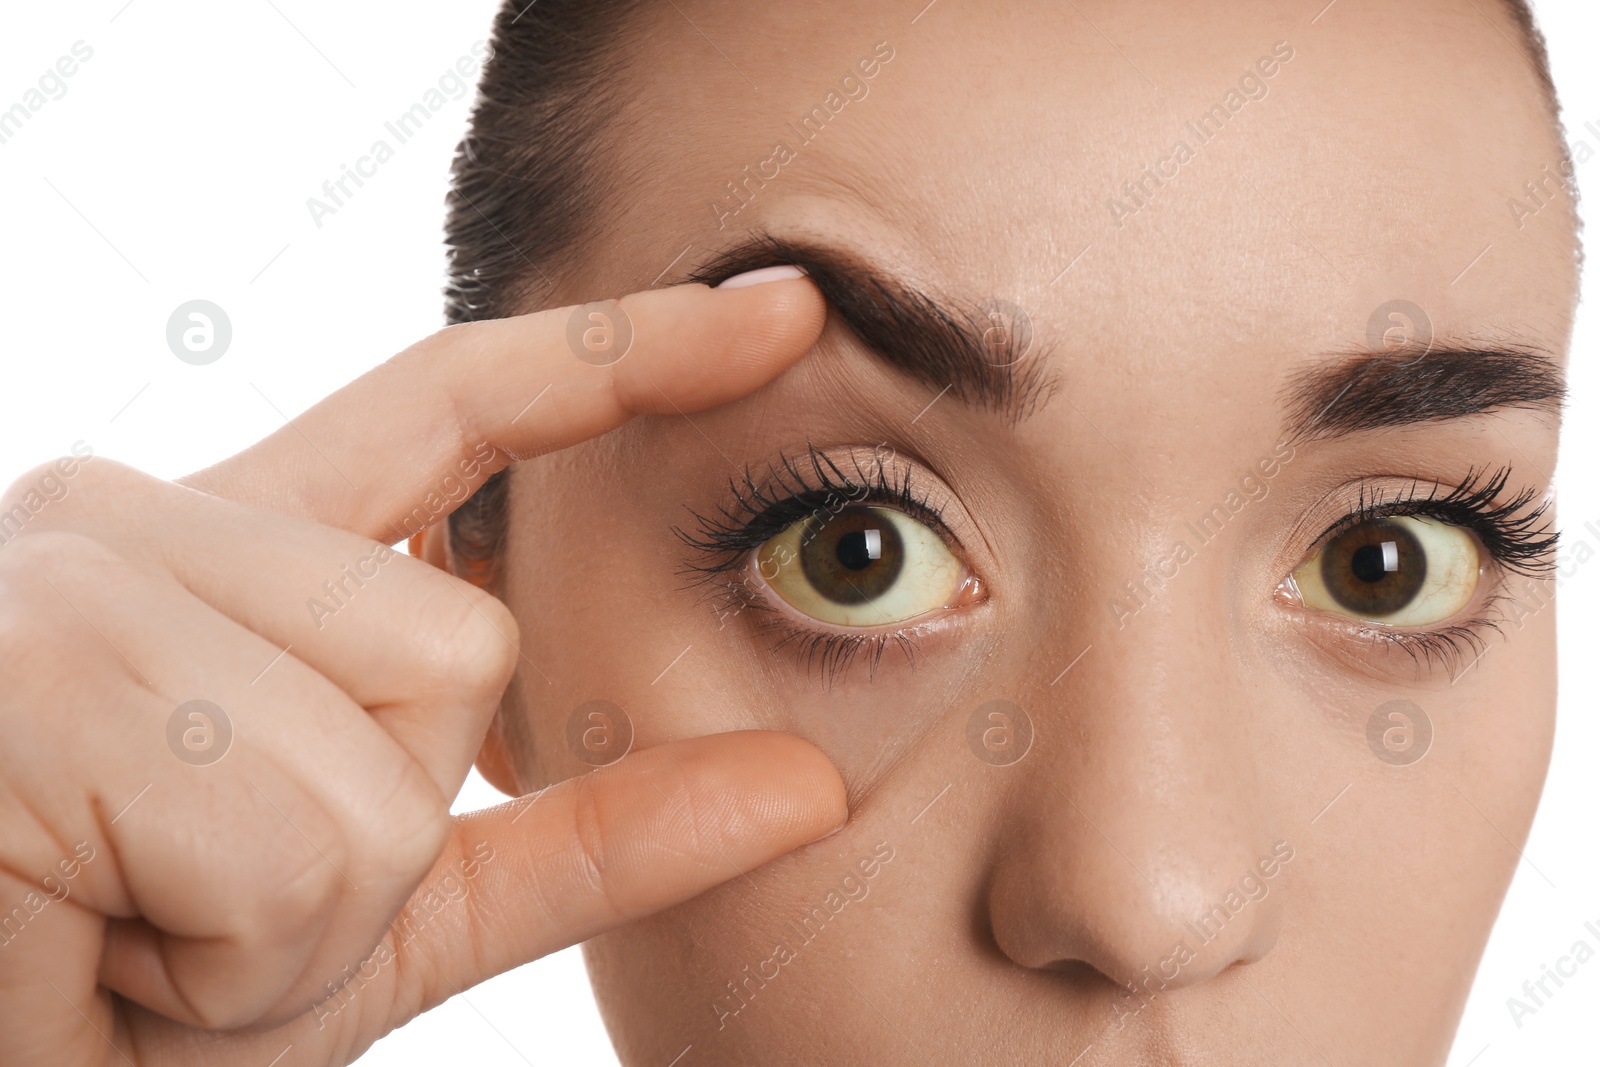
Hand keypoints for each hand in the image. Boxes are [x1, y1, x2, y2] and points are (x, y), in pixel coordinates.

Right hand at [0, 275, 843, 1065]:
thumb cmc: (131, 1003)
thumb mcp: (388, 912)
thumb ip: (591, 836)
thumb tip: (810, 782)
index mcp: (233, 557)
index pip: (460, 408)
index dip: (625, 356)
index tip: (782, 316)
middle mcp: (148, 518)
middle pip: (464, 635)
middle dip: (376, 835)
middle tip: (193, 908)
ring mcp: (86, 570)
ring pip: (402, 721)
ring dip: (301, 911)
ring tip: (137, 931)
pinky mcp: (45, 658)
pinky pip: (309, 823)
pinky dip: (241, 948)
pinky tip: (93, 940)